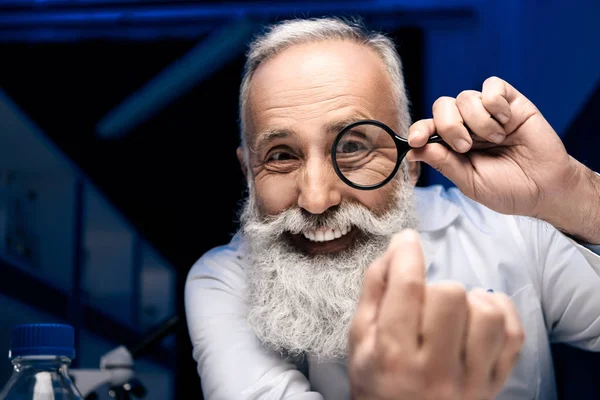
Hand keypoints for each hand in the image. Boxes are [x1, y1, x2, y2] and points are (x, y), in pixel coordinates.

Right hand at [348, 230, 523, 399]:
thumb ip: (374, 290)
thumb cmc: (376, 379)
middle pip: (451, 294)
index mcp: (393, 355)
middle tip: (426, 303)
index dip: (407, 252)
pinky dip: (501, 313)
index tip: (407, 240)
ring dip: (470, 301)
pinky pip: (514, 335)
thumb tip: (397, 248)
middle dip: (436, 287)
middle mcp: (435, 370)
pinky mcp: (495, 384)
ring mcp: (471, 380)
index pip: (407, 288)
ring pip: (487, 313)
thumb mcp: (359, 338)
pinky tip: (480, 315)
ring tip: (456, 311)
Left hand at [406, 76, 595, 235]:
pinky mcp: (510, 101)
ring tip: (496, 139)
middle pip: (442, 106)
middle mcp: (467, 125)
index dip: (418, 130)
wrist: (546, 188)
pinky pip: (491, 85)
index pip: (427, 128)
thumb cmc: (507, 188)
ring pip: (465, 97)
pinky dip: (495, 103)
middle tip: (466, 146)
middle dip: (449, 126)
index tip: (416, 140)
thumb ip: (443, 163)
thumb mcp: (469, 181)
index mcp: (452, 145)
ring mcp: (487, 112)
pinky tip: (506, 122)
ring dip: (478, 121)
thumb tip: (413, 150)